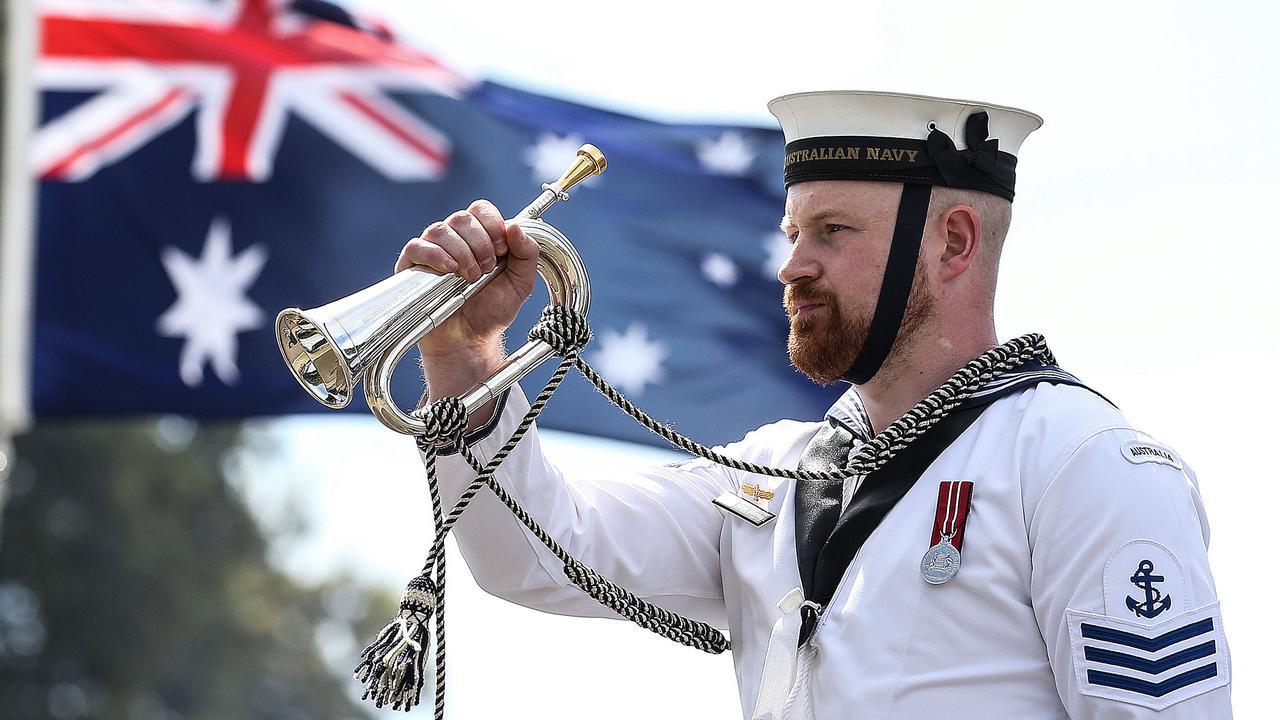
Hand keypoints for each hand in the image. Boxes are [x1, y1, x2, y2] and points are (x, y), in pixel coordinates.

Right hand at [395, 200, 539, 359]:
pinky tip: (449, 270)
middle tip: (487, 269)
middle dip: (480, 243)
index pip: (482, 210)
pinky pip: (417, 246)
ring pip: (440, 229)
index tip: (501, 250)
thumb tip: (515, 226)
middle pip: (462, 217)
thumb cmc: (491, 312)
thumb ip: (527, 254)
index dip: (493, 225)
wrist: (469, 341)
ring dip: (461, 252)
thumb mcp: (520, 284)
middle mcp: (455, 240)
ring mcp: (432, 251)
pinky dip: (435, 255)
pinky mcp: (412, 266)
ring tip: (470, 277)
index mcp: (480, 237)